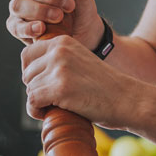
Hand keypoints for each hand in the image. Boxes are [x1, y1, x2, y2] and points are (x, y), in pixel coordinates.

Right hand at [6, 0, 102, 48]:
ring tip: (59, 17)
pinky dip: (27, 28)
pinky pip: (15, 27)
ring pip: (18, 6)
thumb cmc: (80, 6)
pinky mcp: (17, 28)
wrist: (84, 33)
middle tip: (69, 5)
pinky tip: (41, 28)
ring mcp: (18, 9)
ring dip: (40, 11)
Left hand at [21, 35, 137, 123]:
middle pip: (27, 75)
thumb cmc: (104, 88)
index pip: (27, 57)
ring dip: (39, 103)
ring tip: (59, 106)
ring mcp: (59, 68)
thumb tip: (27, 74)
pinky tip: (52, 113)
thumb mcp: (78, 63)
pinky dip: (37, 112)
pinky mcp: (60, 88)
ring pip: (29, 89)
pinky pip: (32, 101)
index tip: (46, 87)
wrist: (128, 100)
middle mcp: (59, 50)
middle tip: (55, 100)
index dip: (32, 76)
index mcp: (63, 42)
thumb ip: (57, 62)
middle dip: (36, 90)